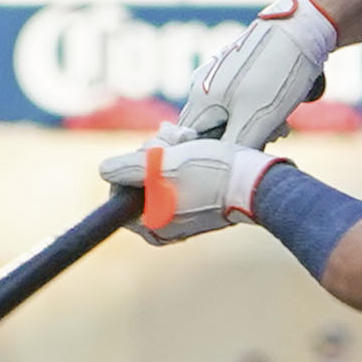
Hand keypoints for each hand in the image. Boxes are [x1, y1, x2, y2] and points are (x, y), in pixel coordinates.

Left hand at [101, 136, 275, 243]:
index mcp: (150, 225)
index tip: (153, 150)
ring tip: (189, 137)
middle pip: (137, 179)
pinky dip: (181, 157)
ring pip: (156, 172)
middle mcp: (162, 224)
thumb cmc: (213, 174)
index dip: (130, 163)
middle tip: (175, 138)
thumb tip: (103, 170)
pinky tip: (193, 141)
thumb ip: (128, 168)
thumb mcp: (165, 165)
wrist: (259, 182)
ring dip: (168, 148)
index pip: (119, 190)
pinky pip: (175, 176)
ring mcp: (178, 213)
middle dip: (152, 152)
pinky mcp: (195, 202)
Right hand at [177, 0, 335, 149]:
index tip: (241, 161)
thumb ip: (234, 147)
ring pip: (230, 119)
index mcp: (200, 97)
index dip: (214, 158)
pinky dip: (259, 115)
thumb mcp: (258, 118)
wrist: (302, 29)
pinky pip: (241, 104)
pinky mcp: (237, 72)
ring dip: (254, 130)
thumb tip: (219, 171)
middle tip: (270, 140)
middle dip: (239, 143)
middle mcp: (202, 86)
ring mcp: (219, 77)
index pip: (190, 142)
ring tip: (281, 128)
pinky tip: (281, 116)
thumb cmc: (278, 74)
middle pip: (211, 131)